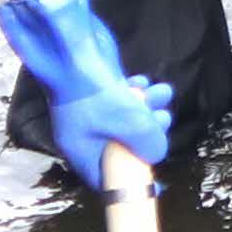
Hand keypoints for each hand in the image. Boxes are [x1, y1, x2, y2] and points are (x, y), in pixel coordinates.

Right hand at [46, 70, 175, 192]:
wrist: (69, 45)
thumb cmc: (92, 88)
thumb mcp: (128, 122)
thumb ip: (148, 143)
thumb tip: (157, 152)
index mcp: (82, 152)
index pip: (107, 181)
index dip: (133, 185)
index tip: (156, 184)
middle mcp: (84, 135)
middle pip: (123, 150)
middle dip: (148, 134)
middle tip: (162, 118)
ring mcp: (90, 112)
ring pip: (126, 121)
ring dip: (148, 108)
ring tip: (162, 92)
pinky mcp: (97, 91)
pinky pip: (121, 101)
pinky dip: (136, 93)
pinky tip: (144, 82)